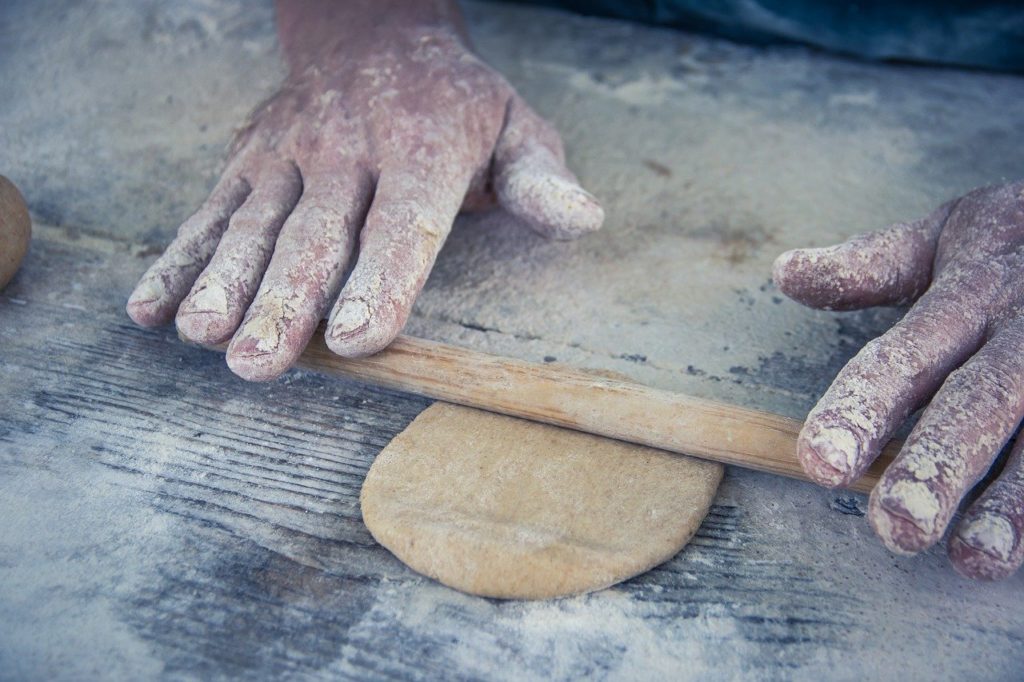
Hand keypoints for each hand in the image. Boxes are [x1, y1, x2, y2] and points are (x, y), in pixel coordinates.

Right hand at [127, 0, 602, 379]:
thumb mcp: (512, 125)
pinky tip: (150, 308)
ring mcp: (291, 150)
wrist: (372, 32)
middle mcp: (350, 147)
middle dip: (284, 301)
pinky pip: (210, 207)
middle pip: (316, 234)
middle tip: (258, 364)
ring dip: (224, 281)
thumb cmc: (455, 104)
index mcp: (423, 148)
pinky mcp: (250, 155)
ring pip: (254, 222)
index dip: (380, 282)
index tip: (355, 340)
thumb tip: (582, 220)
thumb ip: (538, 177)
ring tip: (203, 337)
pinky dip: (178, 258)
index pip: (401, 224)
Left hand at [774, 181, 1023, 579]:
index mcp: (966, 298)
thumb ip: (871, 263)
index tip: (819, 465)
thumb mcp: (953, 235)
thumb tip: (783, 274)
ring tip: (976, 559)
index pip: (901, 360)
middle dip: (936, 466)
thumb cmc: (1022, 241)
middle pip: (975, 405)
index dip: (859, 410)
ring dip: (1014, 502)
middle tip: (897, 528)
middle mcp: (1020, 337)